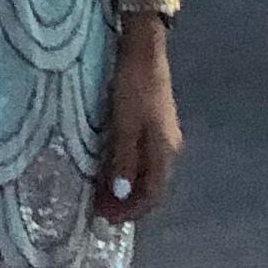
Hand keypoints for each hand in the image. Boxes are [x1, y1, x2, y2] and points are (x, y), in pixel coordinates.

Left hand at [97, 20, 180, 222]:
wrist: (144, 49)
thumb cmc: (134, 87)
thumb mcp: (125, 125)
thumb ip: (125, 160)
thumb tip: (123, 195)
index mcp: (165, 151)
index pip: (153, 195)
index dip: (131, 211)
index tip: (105, 219)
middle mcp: (168, 148)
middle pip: (151, 187)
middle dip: (127, 203)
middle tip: (98, 209)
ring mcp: (163, 136)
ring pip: (146, 173)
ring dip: (125, 187)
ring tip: (100, 192)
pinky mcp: (154, 124)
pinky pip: (142, 158)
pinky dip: (127, 170)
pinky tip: (110, 167)